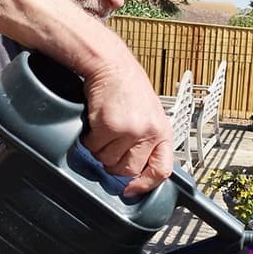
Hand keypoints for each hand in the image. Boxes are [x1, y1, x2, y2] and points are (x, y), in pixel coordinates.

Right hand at [81, 54, 173, 195]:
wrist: (112, 64)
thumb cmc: (129, 88)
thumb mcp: (150, 115)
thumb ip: (146, 142)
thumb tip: (134, 172)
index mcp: (163, 132)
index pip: (162, 171)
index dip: (145, 184)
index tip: (131, 189)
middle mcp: (149, 132)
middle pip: (128, 171)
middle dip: (114, 165)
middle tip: (109, 148)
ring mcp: (130, 130)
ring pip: (107, 161)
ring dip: (100, 151)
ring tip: (103, 131)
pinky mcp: (109, 125)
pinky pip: (94, 147)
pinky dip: (89, 140)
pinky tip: (94, 125)